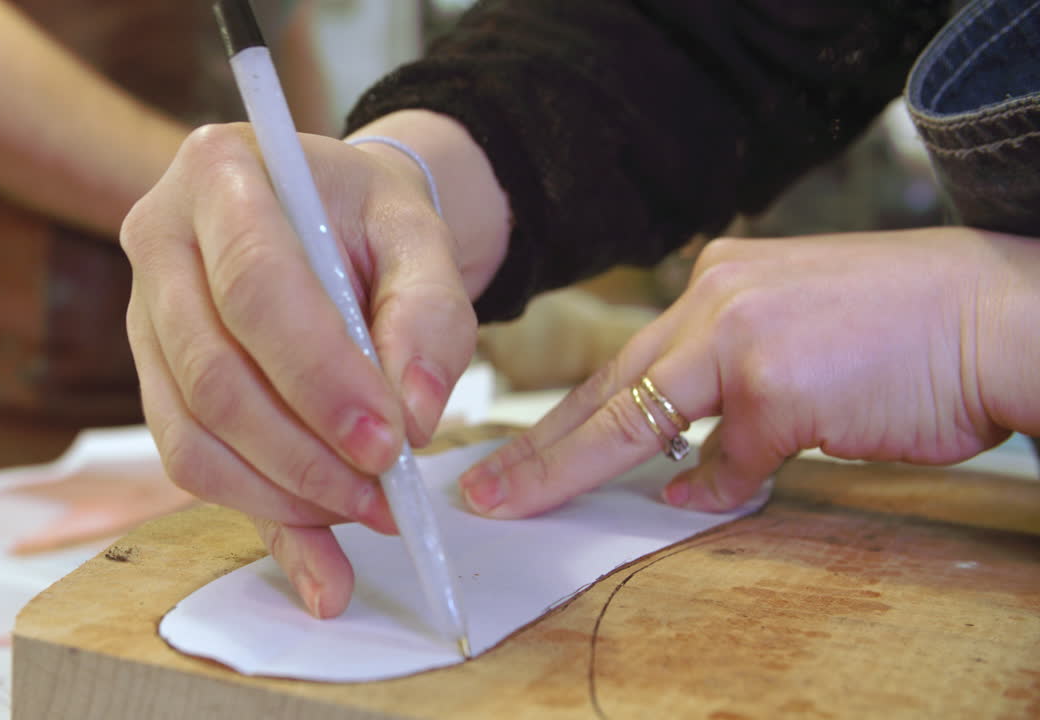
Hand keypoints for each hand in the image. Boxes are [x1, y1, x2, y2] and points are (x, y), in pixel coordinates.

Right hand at [121, 115, 505, 617]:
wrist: (328, 216)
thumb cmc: (367, 219)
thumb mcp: (420, 237)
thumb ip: (431, 315)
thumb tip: (416, 417)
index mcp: (218, 174)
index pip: (254, 286)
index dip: (320, 376)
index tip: (388, 441)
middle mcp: (158, 241)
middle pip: (213, 374)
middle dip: (304, 451)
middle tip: (383, 489)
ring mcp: (144, 316)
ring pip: (192, 433)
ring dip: (282, 492)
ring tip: (365, 508)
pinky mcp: (155, 377)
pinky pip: (189, 460)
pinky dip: (259, 510)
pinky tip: (321, 542)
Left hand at [459, 227, 1039, 516]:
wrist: (1000, 314)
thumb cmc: (910, 333)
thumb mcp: (800, 341)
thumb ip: (731, 396)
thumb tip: (686, 472)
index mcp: (720, 278)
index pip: (625, 358)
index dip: (566, 413)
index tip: (516, 449)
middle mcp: (716, 295)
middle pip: (604, 387)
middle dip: (536, 446)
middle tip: (482, 485)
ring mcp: (738, 338)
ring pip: (635, 421)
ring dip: (576, 469)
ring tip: (520, 502)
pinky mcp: (771, 386)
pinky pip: (727, 463)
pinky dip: (722, 486)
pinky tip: (719, 493)